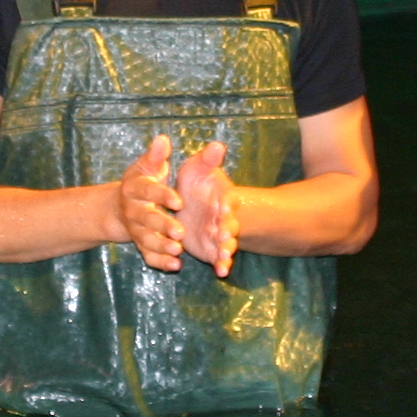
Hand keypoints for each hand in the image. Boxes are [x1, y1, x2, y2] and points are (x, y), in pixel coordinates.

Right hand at [114, 134, 183, 270]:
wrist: (121, 206)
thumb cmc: (142, 181)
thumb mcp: (148, 166)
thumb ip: (157, 156)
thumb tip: (163, 140)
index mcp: (135, 188)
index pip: (148, 191)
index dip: (162, 196)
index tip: (179, 201)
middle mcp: (132, 210)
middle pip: (146, 219)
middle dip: (163, 225)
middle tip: (181, 232)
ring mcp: (135, 230)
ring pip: (147, 240)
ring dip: (162, 246)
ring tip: (179, 250)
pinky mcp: (141, 245)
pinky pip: (148, 256)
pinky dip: (160, 262)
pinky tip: (175, 266)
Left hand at [176, 141, 239, 277]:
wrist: (186, 205)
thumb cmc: (194, 183)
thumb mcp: (196, 169)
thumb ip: (206, 160)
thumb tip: (217, 144)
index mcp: (221, 196)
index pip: (228, 199)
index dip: (227, 204)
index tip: (224, 208)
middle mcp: (224, 217)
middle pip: (230, 224)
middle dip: (228, 231)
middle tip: (224, 237)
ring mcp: (219, 234)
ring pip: (226, 243)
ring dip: (226, 250)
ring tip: (223, 256)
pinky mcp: (212, 248)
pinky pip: (218, 258)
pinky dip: (222, 264)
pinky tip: (221, 272)